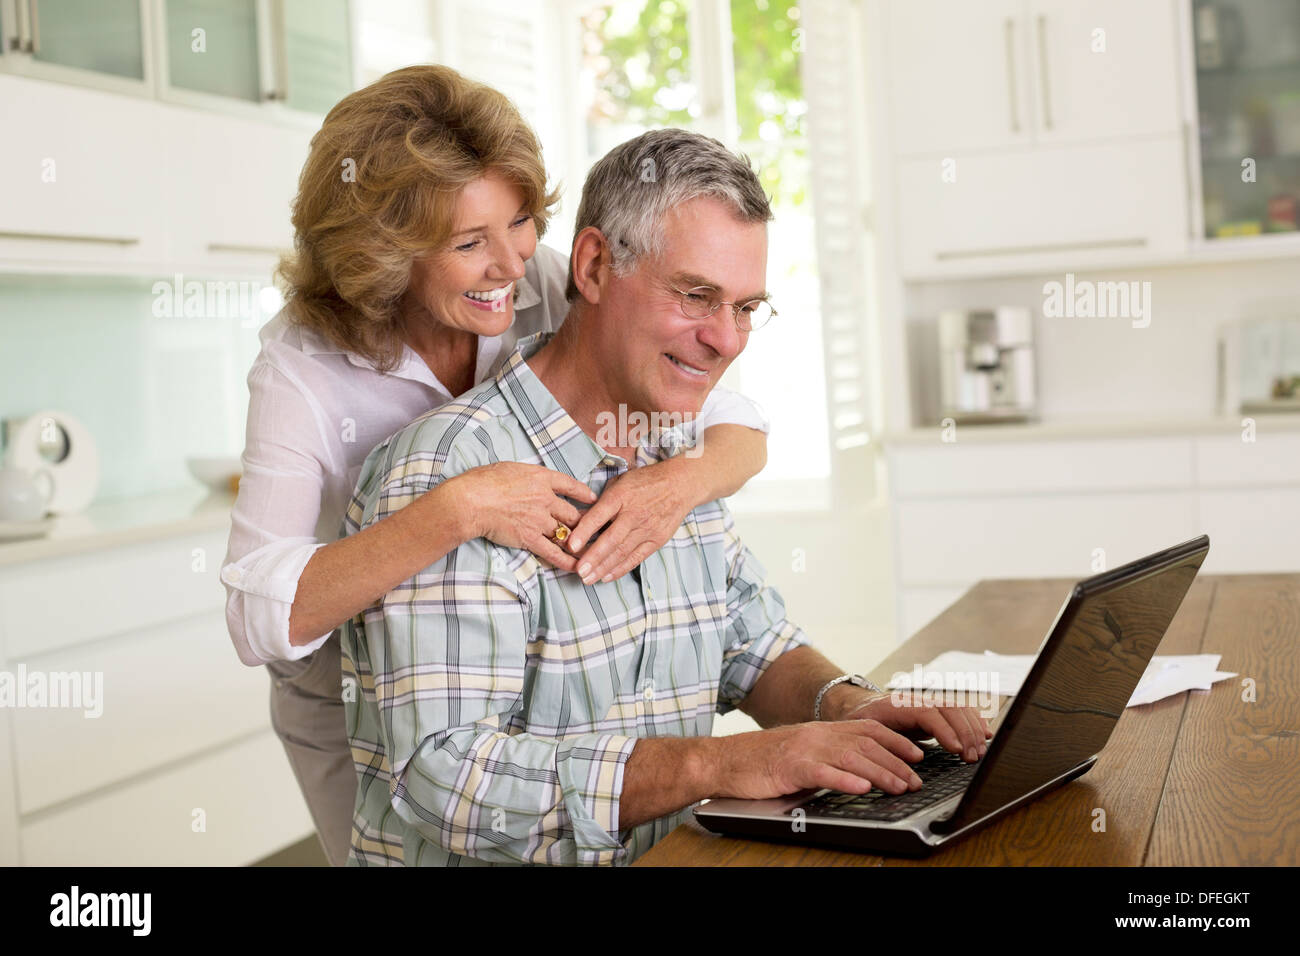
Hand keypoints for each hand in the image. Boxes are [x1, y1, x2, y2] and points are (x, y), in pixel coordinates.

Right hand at [452, 462, 597, 572]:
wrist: (472, 501)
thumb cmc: (483, 481)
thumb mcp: (510, 468)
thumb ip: (525, 476)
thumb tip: (527, 479)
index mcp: (541, 478)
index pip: (570, 485)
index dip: (584, 493)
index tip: (592, 499)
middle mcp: (545, 499)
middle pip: (573, 513)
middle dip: (586, 522)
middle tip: (594, 529)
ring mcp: (539, 520)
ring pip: (567, 533)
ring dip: (578, 543)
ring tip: (591, 550)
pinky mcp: (530, 539)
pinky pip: (553, 552)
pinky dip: (566, 561)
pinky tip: (576, 566)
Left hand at [564, 463, 693, 585]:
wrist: (680, 485)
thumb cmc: (645, 482)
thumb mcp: (620, 482)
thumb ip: (601, 501)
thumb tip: (579, 518)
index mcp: (620, 496)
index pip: (599, 516)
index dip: (584, 532)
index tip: (571, 545)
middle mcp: (633, 514)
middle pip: (611, 539)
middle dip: (593, 557)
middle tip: (578, 571)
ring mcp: (646, 529)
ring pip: (622, 552)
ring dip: (603, 567)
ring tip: (587, 578)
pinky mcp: (656, 540)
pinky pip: (636, 558)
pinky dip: (620, 569)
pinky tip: (606, 577)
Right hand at [709, 720, 926, 800]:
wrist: (723, 760)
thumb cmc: (760, 760)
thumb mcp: (801, 752)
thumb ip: (828, 756)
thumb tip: (861, 771)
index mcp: (821, 730)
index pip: (868, 729)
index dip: (896, 741)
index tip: (917, 755)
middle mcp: (817, 735)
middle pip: (866, 744)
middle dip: (896, 762)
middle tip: (916, 780)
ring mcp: (804, 749)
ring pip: (851, 757)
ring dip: (880, 773)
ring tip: (900, 787)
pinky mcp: (790, 767)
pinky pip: (822, 772)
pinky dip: (844, 780)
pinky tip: (861, 788)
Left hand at [841, 691, 991, 762]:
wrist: (858, 706)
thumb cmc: (860, 721)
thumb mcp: (864, 730)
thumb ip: (881, 740)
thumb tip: (907, 757)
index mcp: (898, 705)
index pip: (928, 713)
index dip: (945, 730)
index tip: (956, 749)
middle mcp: (917, 700)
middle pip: (949, 708)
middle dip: (965, 733)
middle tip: (972, 758)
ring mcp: (928, 703)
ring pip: (957, 708)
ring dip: (972, 729)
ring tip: (979, 752)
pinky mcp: (935, 711)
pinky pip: (960, 711)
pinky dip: (975, 721)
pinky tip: (985, 734)